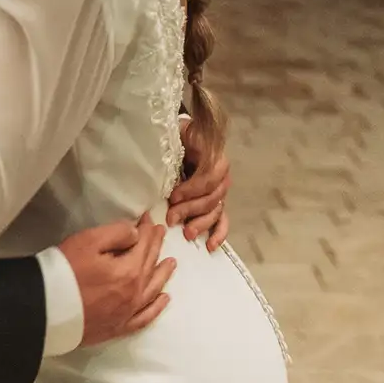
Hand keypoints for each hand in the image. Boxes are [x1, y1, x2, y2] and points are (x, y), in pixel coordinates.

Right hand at [59, 214, 175, 345]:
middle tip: (161, 233)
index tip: (149, 218)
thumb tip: (136, 234)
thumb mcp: (89, 241)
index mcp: (130, 270)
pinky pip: (145, 317)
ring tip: (171, 262)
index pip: (144, 245)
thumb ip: (117, 233)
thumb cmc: (66, 270)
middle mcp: (135, 293)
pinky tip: (163, 299)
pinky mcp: (118, 327)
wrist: (47, 308)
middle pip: (150, 265)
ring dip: (163, 274)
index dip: (147, 229)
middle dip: (156, 246)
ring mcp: (128, 312)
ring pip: (153, 290)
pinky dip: (156, 308)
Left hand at [166, 118, 229, 250]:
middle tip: (171, 218)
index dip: (191, 189)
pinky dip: (219, 233)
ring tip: (187, 233)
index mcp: (214, 157)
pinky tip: (211, 245)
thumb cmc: (177, 138)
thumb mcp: (177, 136)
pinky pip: (223, 220)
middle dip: (190, 209)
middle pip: (211, 198)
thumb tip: (160, 165)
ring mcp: (220, 191)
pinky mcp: (217, 203)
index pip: (208, 178)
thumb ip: (175, 148)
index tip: (172, 196)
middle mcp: (222, 176)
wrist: (184, 137)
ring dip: (201, 223)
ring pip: (215, 211)